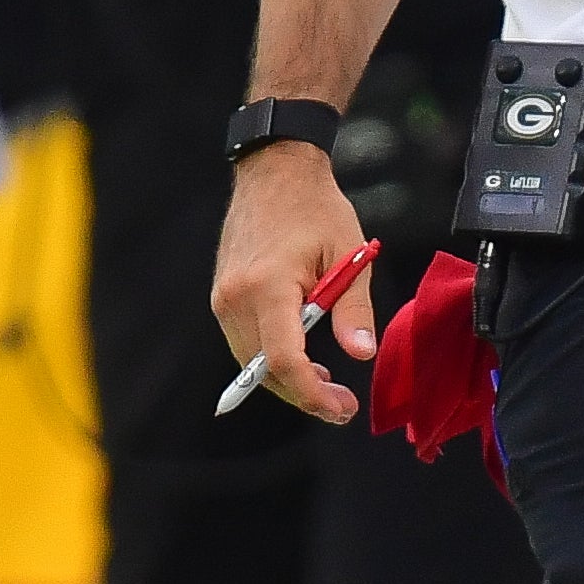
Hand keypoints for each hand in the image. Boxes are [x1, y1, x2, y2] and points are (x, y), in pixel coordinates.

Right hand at [210, 143, 374, 424]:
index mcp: (269, 286)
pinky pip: (245, 344)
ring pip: (252, 363)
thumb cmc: (316, 209)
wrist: (274, 173)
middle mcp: (237, 298)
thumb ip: (353, 308)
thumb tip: (361, 354)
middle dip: (304, 395)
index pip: (284, 360)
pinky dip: (271, 360)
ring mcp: (224, 299)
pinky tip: (303, 359)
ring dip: (287, 380)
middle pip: (264, 371)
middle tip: (342, 406)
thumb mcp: (348, 255)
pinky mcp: (222, 297)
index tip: (340, 409)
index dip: (312, 394)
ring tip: (327, 383)